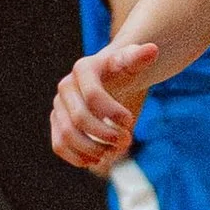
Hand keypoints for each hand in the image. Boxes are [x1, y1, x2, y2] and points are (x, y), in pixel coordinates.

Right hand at [51, 39, 158, 172]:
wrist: (111, 80)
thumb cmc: (124, 72)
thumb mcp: (133, 64)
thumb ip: (139, 58)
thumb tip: (153, 49)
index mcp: (84, 69)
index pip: (94, 96)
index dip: (113, 113)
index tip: (130, 120)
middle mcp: (66, 86)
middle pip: (79, 119)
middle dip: (105, 135)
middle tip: (126, 141)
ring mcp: (59, 106)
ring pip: (67, 135)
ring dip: (92, 150)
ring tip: (112, 152)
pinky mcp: (57, 124)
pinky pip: (59, 145)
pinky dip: (77, 157)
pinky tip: (97, 160)